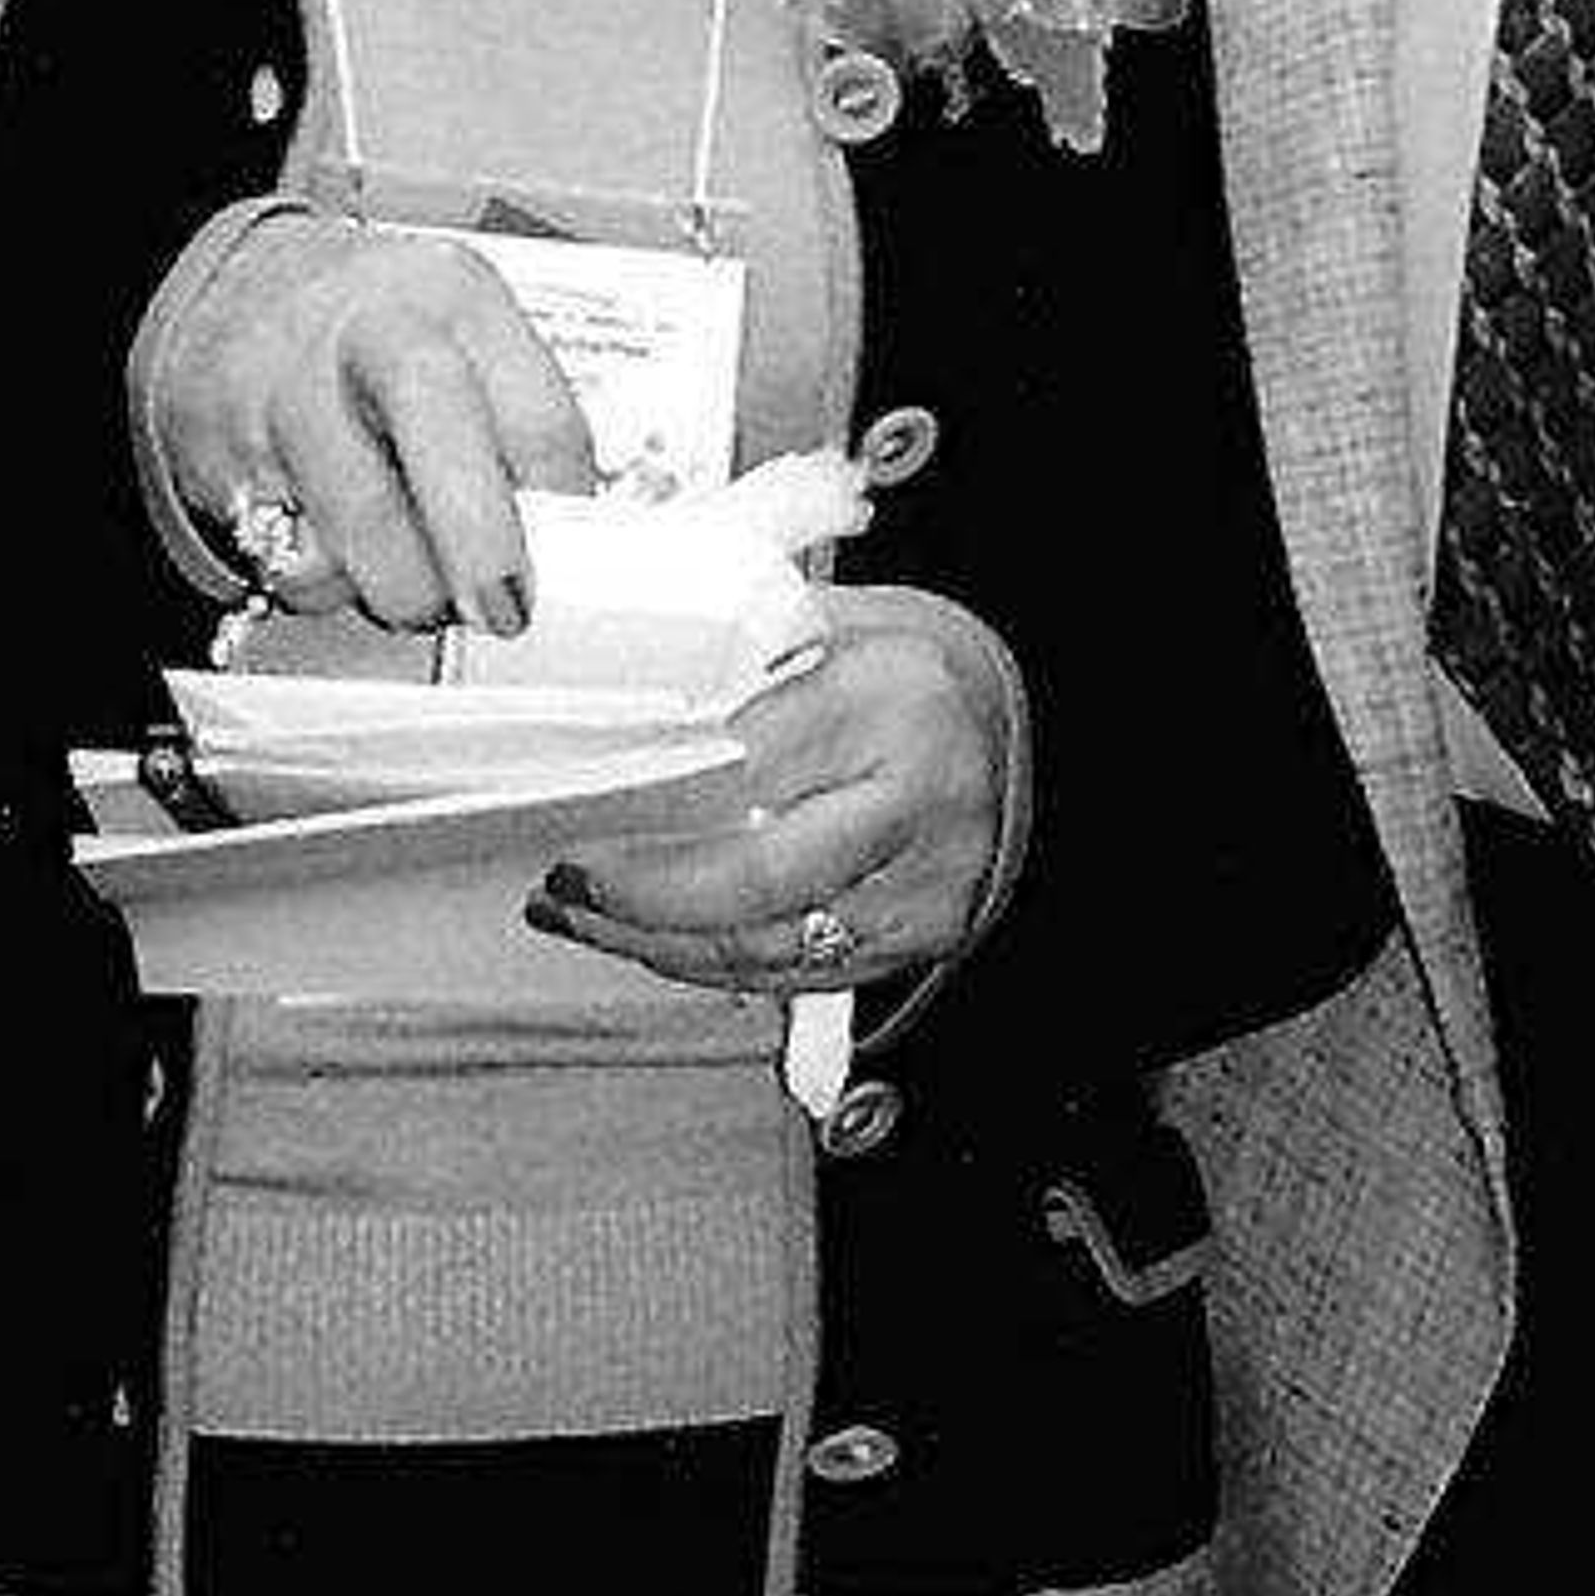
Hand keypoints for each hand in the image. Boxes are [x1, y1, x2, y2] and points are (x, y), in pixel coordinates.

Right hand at [149, 213, 597, 636]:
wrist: (230, 290)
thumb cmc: (368, 326)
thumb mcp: (458, 327)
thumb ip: (514, 419)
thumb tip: (561, 535)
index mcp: (456, 296)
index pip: (541, 415)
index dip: (563, 506)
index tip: (569, 550)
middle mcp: (371, 332)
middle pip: (443, 440)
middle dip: (482, 545)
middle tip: (503, 608)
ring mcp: (289, 393)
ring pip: (361, 526)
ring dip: (406, 588)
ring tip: (419, 587)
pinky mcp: (226, 460)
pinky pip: (292, 561)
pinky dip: (327, 585)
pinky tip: (336, 550)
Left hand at [523, 588, 1014, 999]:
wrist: (1029, 737)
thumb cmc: (913, 674)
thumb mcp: (840, 621)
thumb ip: (742, 647)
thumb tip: (621, 684)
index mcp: (891, 697)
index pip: (749, 758)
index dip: (652, 791)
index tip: (576, 802)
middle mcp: (917, 800)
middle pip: (755, 874)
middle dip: (642, 893)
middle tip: (565, 880)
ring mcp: (924, 886)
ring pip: (763, 943)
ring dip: (654, 940)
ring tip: (577, 916)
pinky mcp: (918, 942)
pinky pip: (791, 975)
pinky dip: (708, 963)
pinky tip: (650, 943)